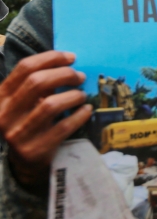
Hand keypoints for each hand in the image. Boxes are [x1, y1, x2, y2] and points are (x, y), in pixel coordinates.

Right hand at [0, 51, 91, 185]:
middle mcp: (5, 114)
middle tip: (80, 76)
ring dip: (73, 96)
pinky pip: (63, 127)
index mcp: (1, 97)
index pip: (24, 68)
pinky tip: (86, 110)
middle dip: (64, 74)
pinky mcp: (35, 149)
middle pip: (37, 82)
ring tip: (81, 95)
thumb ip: (40, 83)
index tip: (71, 57)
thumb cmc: (30, 121)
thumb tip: (69, 61)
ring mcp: (18, 133)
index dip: (51, 58)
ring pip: (51, 104)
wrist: (25, 161)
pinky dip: (79, 115)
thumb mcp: (26, 101)